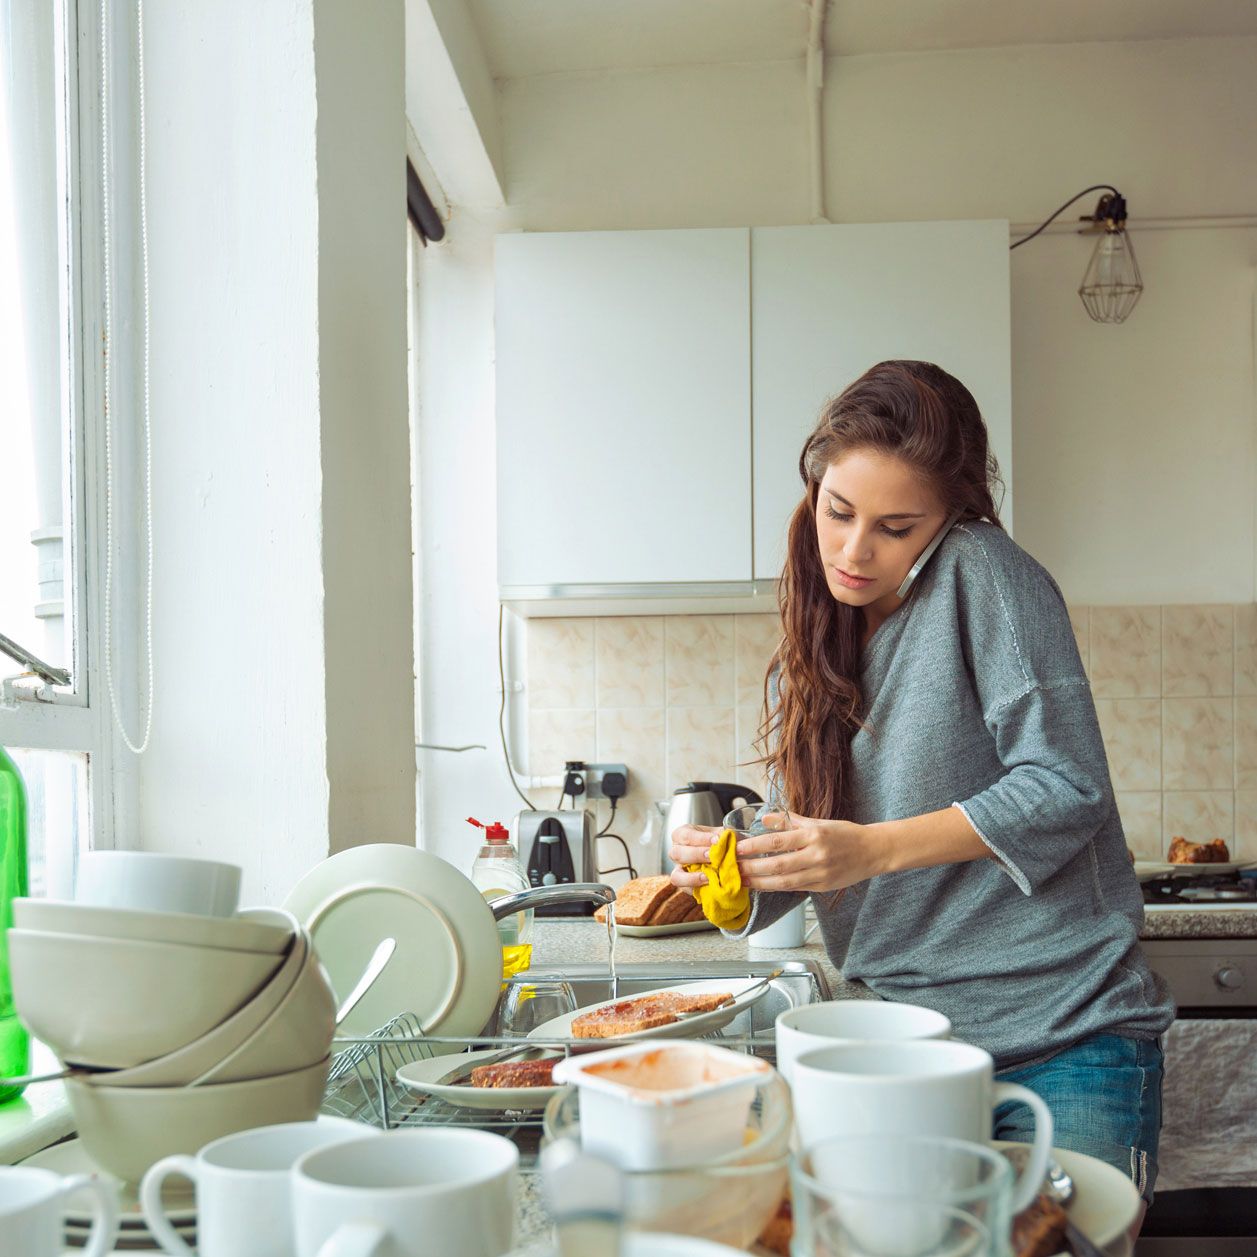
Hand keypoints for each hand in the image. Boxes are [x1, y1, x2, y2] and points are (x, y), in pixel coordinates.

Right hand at [668, 823, 722, 889]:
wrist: (723, 856)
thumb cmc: (718, 842)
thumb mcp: (721, 834)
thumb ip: (724, 835)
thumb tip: (728, 837)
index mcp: (683, 834)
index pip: (685, 835)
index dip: (700, 838)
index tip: (717, 840)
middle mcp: (677, 852)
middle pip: (677, 854)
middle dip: (696, 855)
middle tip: (712, 856)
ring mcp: (680, 870)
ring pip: (676, 876)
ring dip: (692, 877)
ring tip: (707, 877)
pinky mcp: (685, 885)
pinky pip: (685, 890)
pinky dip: (697, 889)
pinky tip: (709, 886)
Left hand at [734, 812, 882, 892]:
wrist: (873, 851)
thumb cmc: (845, 834)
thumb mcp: (818, 822)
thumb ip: (789, 820)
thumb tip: (765, 817)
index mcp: (814, 835)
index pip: (778, 842)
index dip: (756, 846)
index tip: (738, 848)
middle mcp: (816, 856)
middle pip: (778, 865)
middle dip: (752, 868)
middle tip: (733, 869)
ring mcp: (820, 874)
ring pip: (784, 882)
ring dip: (760, 883)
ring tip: (742, 881)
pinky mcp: (822, 887)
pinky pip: (794, 888)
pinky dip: (776, 887)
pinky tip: (761, 885)